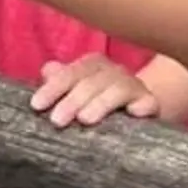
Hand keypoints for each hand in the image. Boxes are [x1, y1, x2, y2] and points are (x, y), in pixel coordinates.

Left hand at [30, 54, 159, 127]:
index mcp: (92, 66)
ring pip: (117, 89)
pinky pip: (148, 102)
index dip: (53, 87)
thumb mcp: (76, 92)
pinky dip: (142, 105)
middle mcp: (113, 72)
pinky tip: (134, 113)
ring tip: (85, 120)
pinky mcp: (150, 103)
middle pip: (91, 81)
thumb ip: (60, 82)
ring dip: (100, 103)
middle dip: (72, 100)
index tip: (36, 105)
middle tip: (56, 121)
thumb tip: (47, 70)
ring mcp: (133, 86)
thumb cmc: (98, 102)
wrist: (137, 110)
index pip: (70, 72)